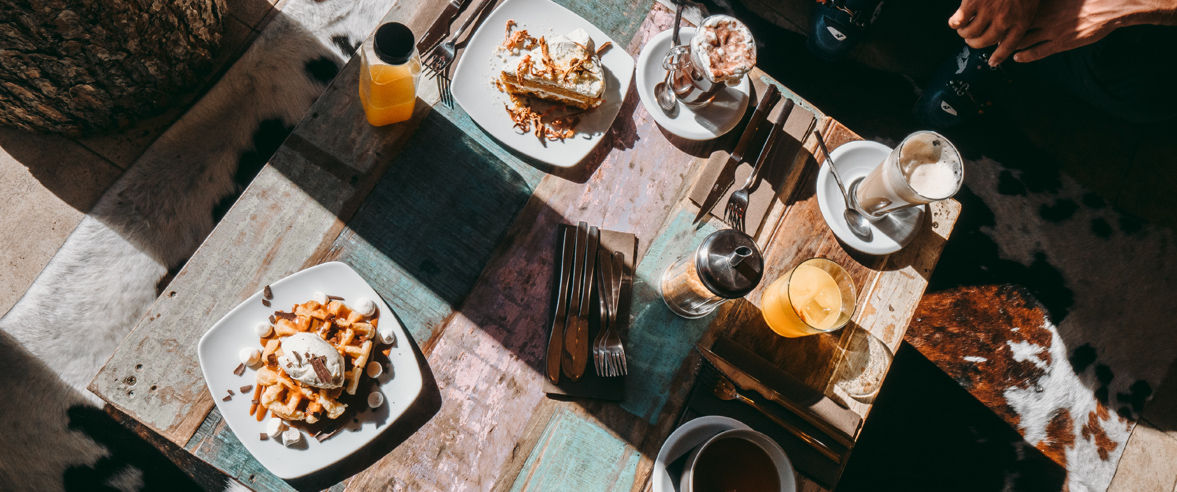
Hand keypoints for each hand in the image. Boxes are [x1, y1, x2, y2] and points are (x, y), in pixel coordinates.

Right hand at [949, 0, 1040, 65]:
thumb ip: (1020, 14)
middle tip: (970, 41)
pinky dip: (954, 23)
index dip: (999, 57)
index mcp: (1021, 20)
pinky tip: (954, 21)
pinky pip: (959, 21)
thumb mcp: (1030, 0)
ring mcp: (988, 12)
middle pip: (984, 42)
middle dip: (975, 44)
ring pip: (970, 33)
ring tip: (962, 29)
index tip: (992, 63)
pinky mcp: (972, 3)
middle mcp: (1004, 21)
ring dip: (964, 33)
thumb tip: (1005, 31)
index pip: (1008, 46)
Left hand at [1012, 0, 1168, 62]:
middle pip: (1015, 25)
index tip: (997, 16)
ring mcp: (1052, 31)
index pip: (1020, 10)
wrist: (1111, 7)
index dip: (1007, 14)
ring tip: (998, 48)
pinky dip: (1024, 55)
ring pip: (1022, 40)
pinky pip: (1037, 52)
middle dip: (1002, 31)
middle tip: (991, 35)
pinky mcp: (1061, 43)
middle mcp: (1046, 16)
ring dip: (1008, 45)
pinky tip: (1016, 57)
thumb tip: (1035, 0)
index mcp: (1046, 2)